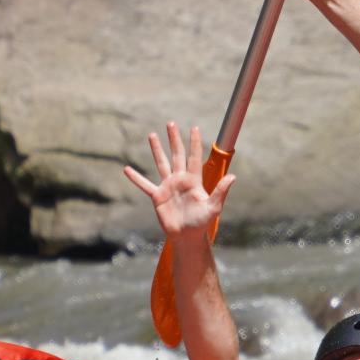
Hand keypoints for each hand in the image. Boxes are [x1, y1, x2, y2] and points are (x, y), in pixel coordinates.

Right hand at [123, 122, 231, 241]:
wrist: (187, 237)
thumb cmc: (202, 222)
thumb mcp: (213, 207)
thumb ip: (221, 191)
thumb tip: (233, 177)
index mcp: (194, 180)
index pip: (194, 157)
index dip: (194, 143)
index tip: (193, 127)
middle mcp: (180, 180)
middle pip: (177, 154)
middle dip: (174, 139)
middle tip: (170, 123)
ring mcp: (168, 187)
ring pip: (161, 163)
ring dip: (156, 150)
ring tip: (152, 135)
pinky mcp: (157, 197)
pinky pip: (144, 185)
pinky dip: (136, 178)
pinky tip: (127, 169)